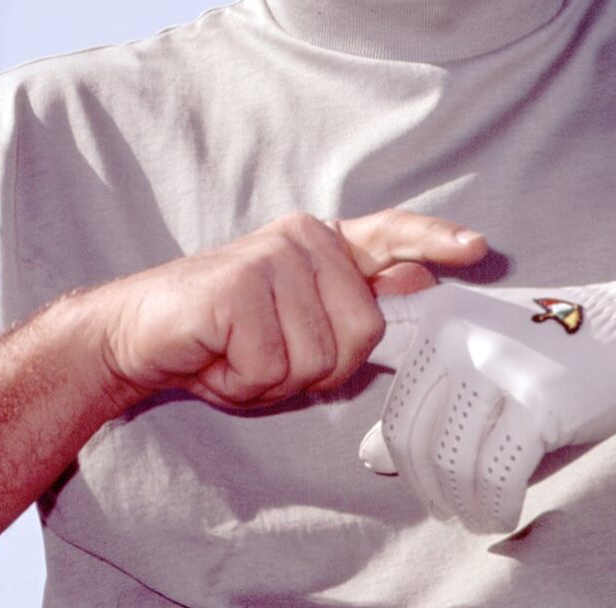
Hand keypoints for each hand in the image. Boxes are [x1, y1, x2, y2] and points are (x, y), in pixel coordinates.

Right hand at [92, 209, 486, 409]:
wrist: (138, 333)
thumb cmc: (226, 336)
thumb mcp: (299, 323)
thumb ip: (355, 302)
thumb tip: (418, 281)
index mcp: (324, 244)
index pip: (392, 232)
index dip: (435, 241)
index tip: (477, 248)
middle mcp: (305, 239)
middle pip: (363, 330)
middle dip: (320, 367)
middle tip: (269, 356)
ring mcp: (273, 256)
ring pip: (319, 356)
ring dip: (275, 379)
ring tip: (239, 354)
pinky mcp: (240, 285)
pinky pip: (273, 366)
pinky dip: (243, 382)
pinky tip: (218, 357)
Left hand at [359, 239, 615, 532]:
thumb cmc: (551, 346)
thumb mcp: (481, 351)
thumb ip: (424, 393)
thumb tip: (368, 458)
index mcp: (440, 309)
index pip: (376, 363)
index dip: (377, 415)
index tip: (388, 449)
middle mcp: (460, 330)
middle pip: (404, 430)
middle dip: (421, 480)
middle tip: (443, 501)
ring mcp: (498, 363)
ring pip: (445, 462)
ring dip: (457, 503)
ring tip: (473, 512)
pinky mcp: (537, 402)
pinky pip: (492, 479)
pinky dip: (492, 509)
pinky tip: (502, 513)